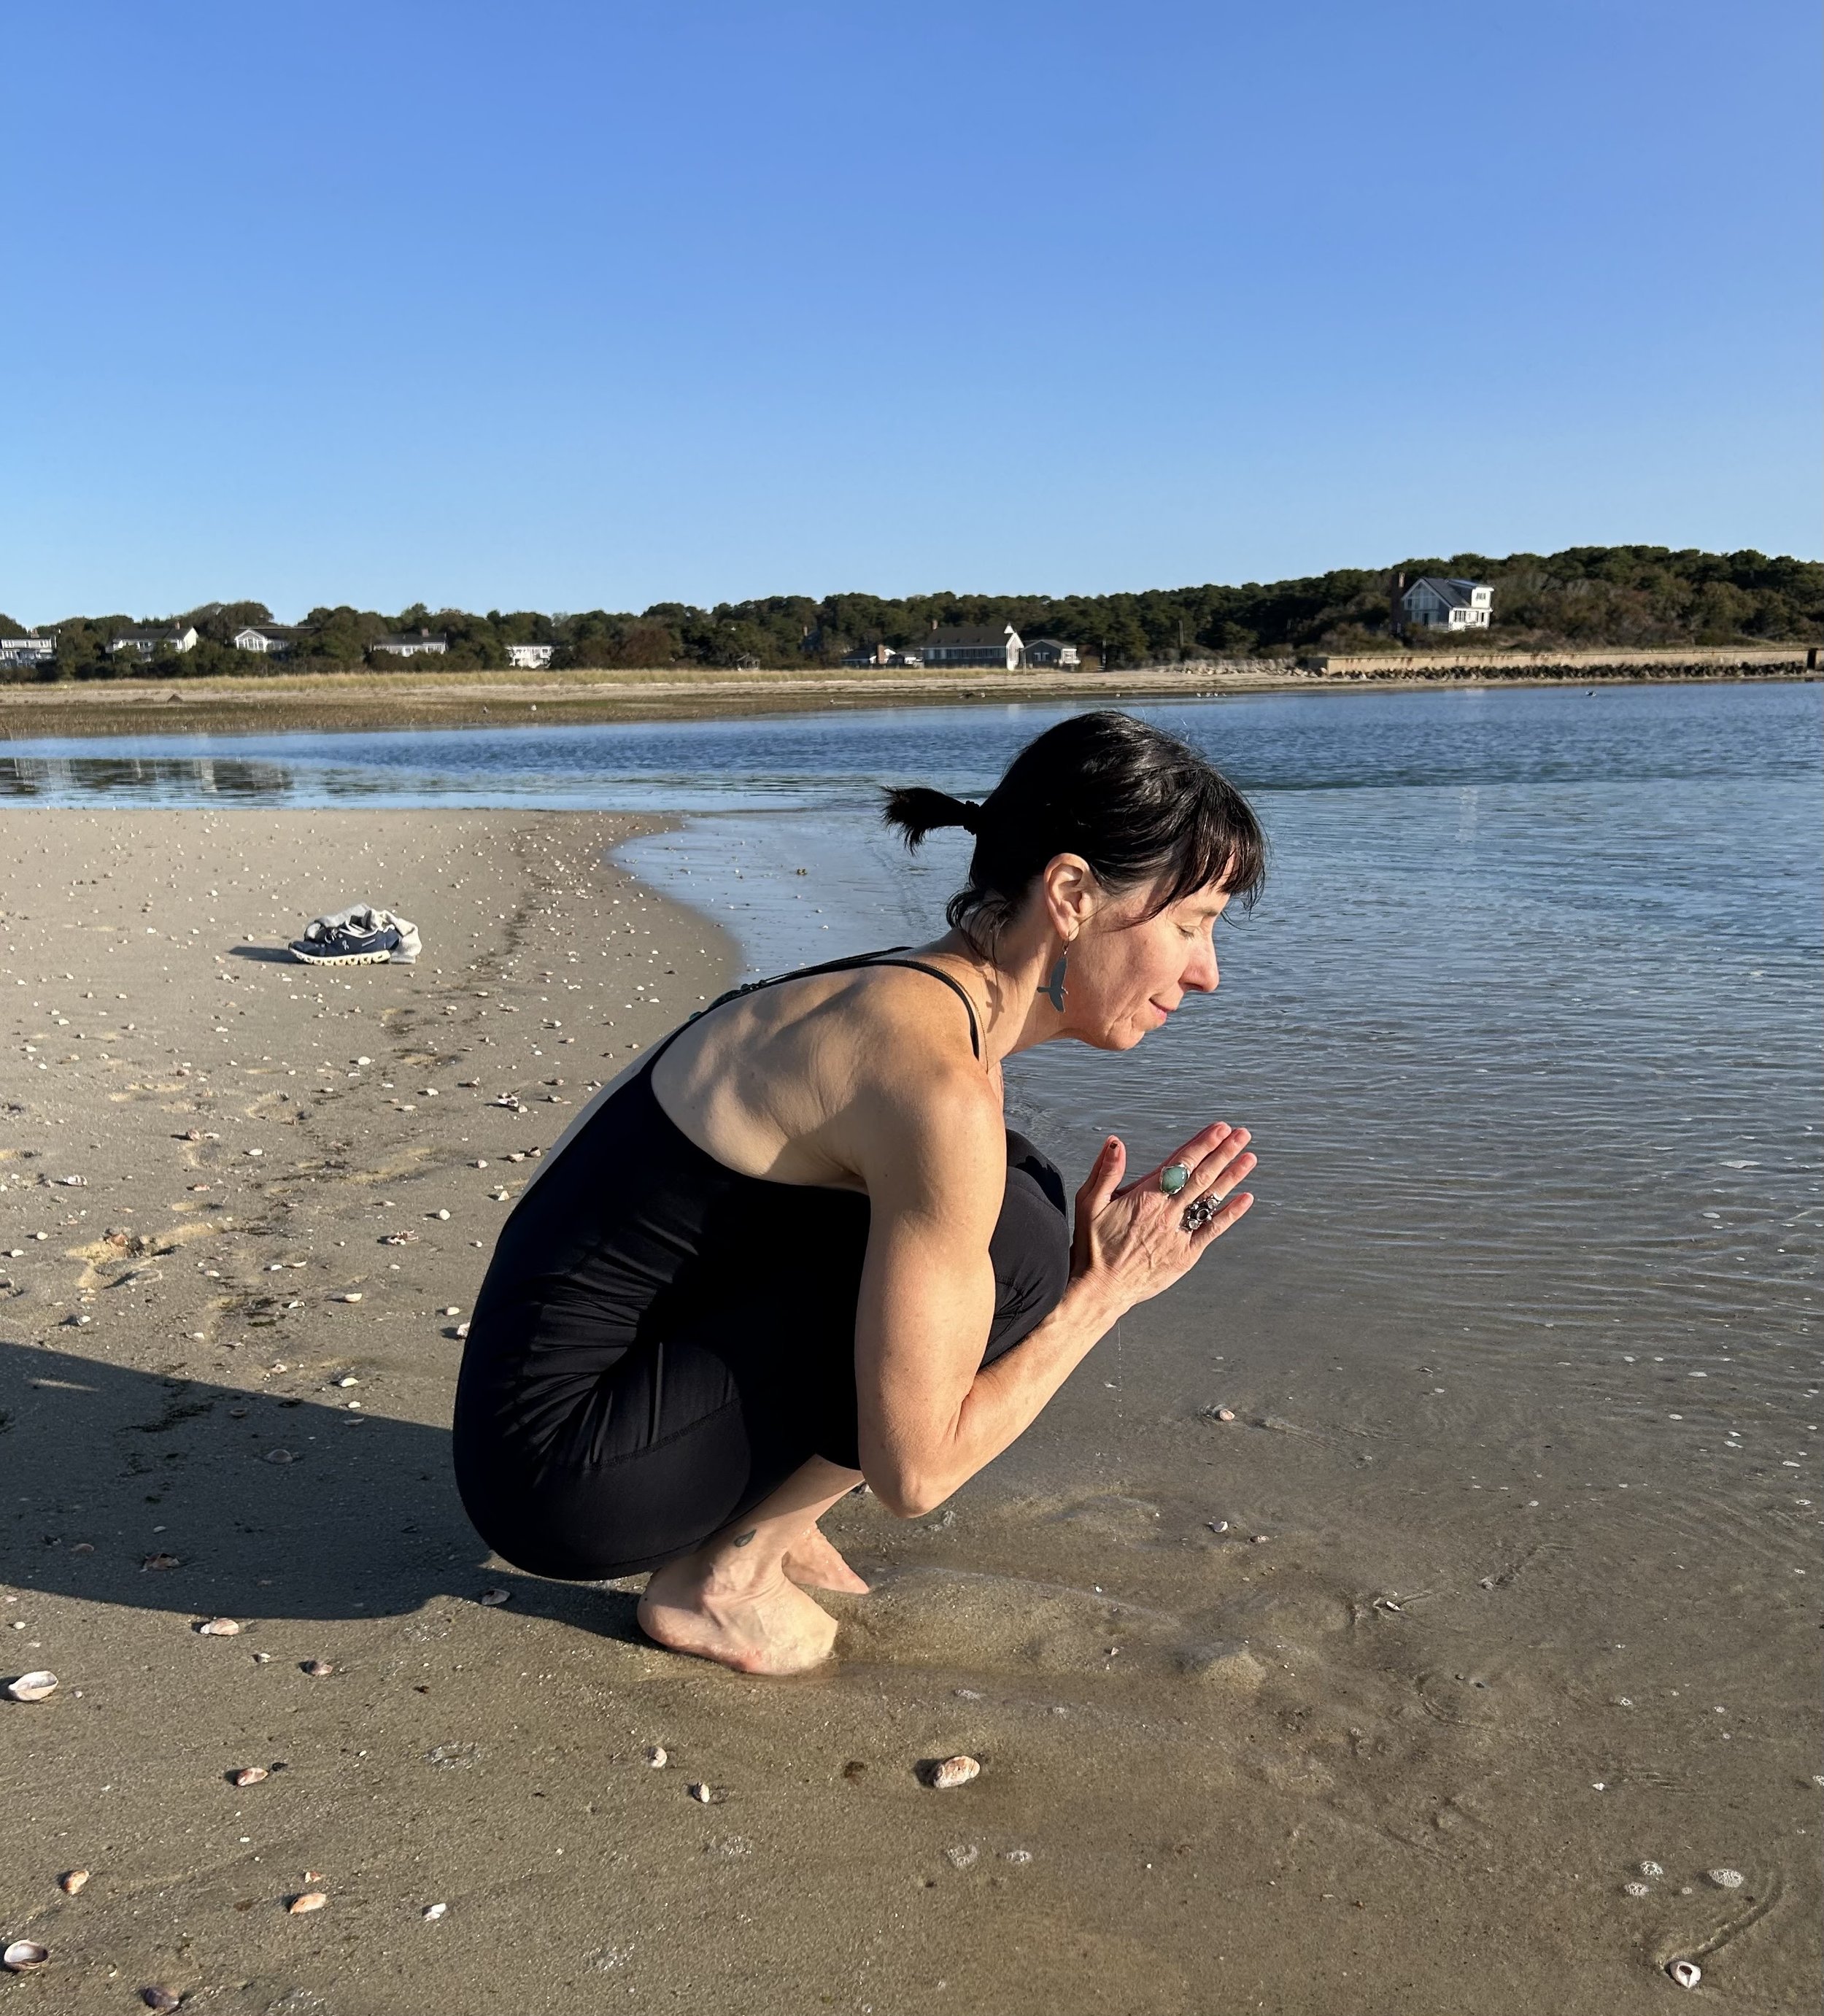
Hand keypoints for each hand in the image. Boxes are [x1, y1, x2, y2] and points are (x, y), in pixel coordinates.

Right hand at [1069, 1122, 1255, 1309]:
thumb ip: (1105, 1171)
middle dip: (1223, 1153)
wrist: (1101, 1290)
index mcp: (1145, 1198)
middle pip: (1201, 1177)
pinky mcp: (1186, 1255)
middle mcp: (1167, 1213)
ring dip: (1232, 1177)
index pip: (1180, 1164)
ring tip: (1249, 1158)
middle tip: (1242, 1135)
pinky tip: (1245, 1198)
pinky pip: (1213, 1230)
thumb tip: (1115, 1142)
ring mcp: (1179, 1234)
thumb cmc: (1092, 1246)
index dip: (1202, 1145)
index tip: (1219, 1129)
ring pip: (1210, 1200)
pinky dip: (1230, 1214)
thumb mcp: (1089, 1203)